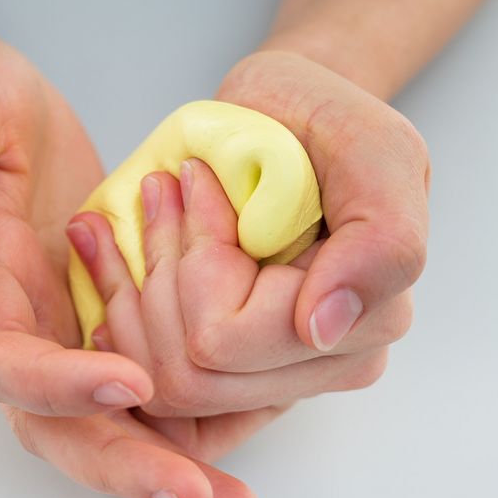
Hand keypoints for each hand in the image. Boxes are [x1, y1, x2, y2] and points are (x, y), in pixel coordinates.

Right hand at [0, 31, 262, 497]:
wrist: (0, 106)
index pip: (2, 360)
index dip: (56, 383)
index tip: (126, 379)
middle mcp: (22, 329)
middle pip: (60, 425)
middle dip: (126, 464)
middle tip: (199, 497)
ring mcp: (66, 332)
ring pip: (107, 425)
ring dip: (168, 466)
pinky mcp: (107, 321)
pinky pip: (144, 388)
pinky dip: (187, 423)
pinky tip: (240, 442)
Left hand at [67, 51, 427, 417]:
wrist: (292, 113)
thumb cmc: (327, 118)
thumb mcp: (371, 149)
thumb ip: (381, 241)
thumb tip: (320, 329)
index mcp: (369, 321)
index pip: (226, 341)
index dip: (195, 258)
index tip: (195, 179)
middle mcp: (329, 364)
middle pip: (190, 374)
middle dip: (159, 272)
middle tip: (159, 190)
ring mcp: (277, 376)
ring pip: (165, 384)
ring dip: (133, 292)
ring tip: (146, 210)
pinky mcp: (230, 373)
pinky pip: (154, 381)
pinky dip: (122, 314)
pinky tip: (116, 257)